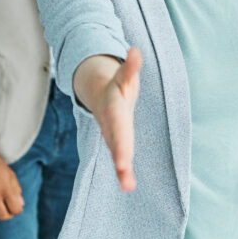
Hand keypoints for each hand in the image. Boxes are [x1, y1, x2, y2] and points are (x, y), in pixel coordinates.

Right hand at [80, 48, 141, 191]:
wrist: (102, 95)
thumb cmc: (117, 85)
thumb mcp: (124, 75)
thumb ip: (130, 67)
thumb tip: (135, 51)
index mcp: (114, 111)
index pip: (119, 127)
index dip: (121, 142)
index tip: (123, 160)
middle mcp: (112, 126)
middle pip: (116, 143)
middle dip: (120, 158)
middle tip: (125, 175)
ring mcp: (113, 136)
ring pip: (118, 154)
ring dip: (122, 171)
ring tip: (128, 186)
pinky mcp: (118, 143)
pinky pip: (121, 158)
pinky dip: (124, 172)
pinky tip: (129, 186)